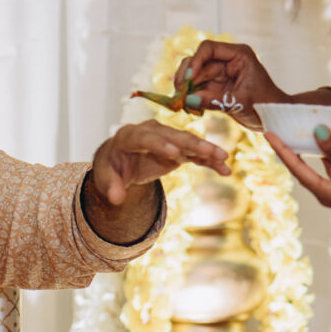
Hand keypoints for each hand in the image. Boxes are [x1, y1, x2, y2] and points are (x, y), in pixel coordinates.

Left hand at [89, 120, 230, 205]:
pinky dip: (209, 160)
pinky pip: (195, 154)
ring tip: (224, 159)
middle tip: (209, 152)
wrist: (119, 161)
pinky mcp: (177, 149)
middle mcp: (150, 132)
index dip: (160, 145)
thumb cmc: (111, 167)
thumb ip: (110, 186)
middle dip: (192, 144)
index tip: (175, 154)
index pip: (145, 138)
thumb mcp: (105, 177)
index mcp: (129, 136)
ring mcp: (166, 139)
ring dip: (207, 150)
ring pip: (188, 142)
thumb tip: (116, 198)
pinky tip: (224, 169)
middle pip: (173, 136)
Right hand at [173, 40, 286, 127]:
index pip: (209, 48)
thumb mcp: (241, 102)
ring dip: (186, 87)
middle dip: (186, 77)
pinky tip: (188, 107)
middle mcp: (227, 60)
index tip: (188, 79)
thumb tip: (189, 100)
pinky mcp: (216, 87)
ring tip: (182, 102)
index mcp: (238, 55)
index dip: (195, 62)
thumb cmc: (266, 106)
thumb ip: (215, 100)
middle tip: (179, 94)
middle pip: (197, 62)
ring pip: (194, 75)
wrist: (275, 118)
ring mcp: (220, 73)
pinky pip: (197, 88)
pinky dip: (190, 96)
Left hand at [266, 124, 330, 220]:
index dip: (282, 150)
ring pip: (330, 161)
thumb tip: (317, 132)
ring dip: (326, 144)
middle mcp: (330, 190)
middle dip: (301, 145)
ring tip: (316, 123)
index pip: (296, 168)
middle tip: (288, 127)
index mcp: (324, 193)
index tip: (268, 135)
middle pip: (309, 164)